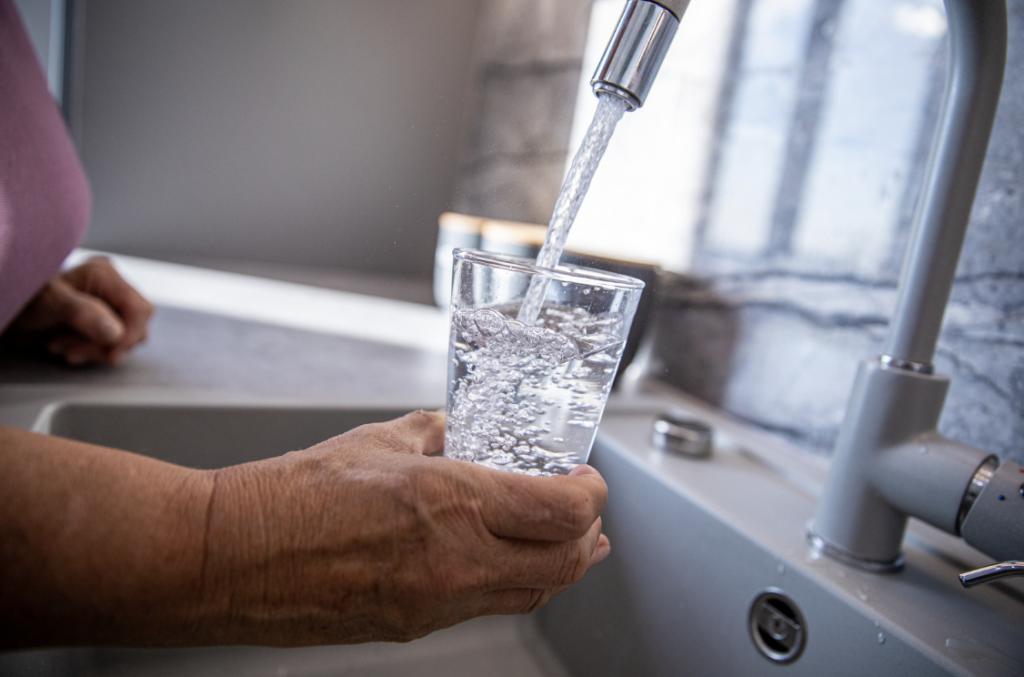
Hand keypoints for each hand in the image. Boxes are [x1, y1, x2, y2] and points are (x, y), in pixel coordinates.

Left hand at [4, 257, 153, 365]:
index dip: (129, 334)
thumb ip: (84, 314)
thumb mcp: (50, 304)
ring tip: (65, 347)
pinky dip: (91, 353)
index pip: (140, 309)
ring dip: (96, 351)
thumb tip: (115, 332)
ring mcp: (107, 307)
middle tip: (75, 349)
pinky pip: (112, 345)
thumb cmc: (22, 299)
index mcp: (105, 275)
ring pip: (125, 339)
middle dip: (107, 345)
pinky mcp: (100, 323)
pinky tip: (66, 347)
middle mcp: (111, 289)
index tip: (110, 352)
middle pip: (136, 326)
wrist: (7, 310)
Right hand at [199, 410, 610, 645]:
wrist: (232, 560)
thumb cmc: (293, 495)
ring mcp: (438, 602)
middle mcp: (457, 560)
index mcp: (453, 502)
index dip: (592, 495)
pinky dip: (511, 581)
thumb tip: (459, 432)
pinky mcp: (416, 626)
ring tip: (562, 540)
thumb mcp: (377, 442)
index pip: (564, 512)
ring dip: (558, 564)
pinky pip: (486, 605)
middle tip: (584, 511)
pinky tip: (501, 559)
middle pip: (565, 563)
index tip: (585, 479)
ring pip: (532, 592)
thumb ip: (434, 434)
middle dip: (588, 535)